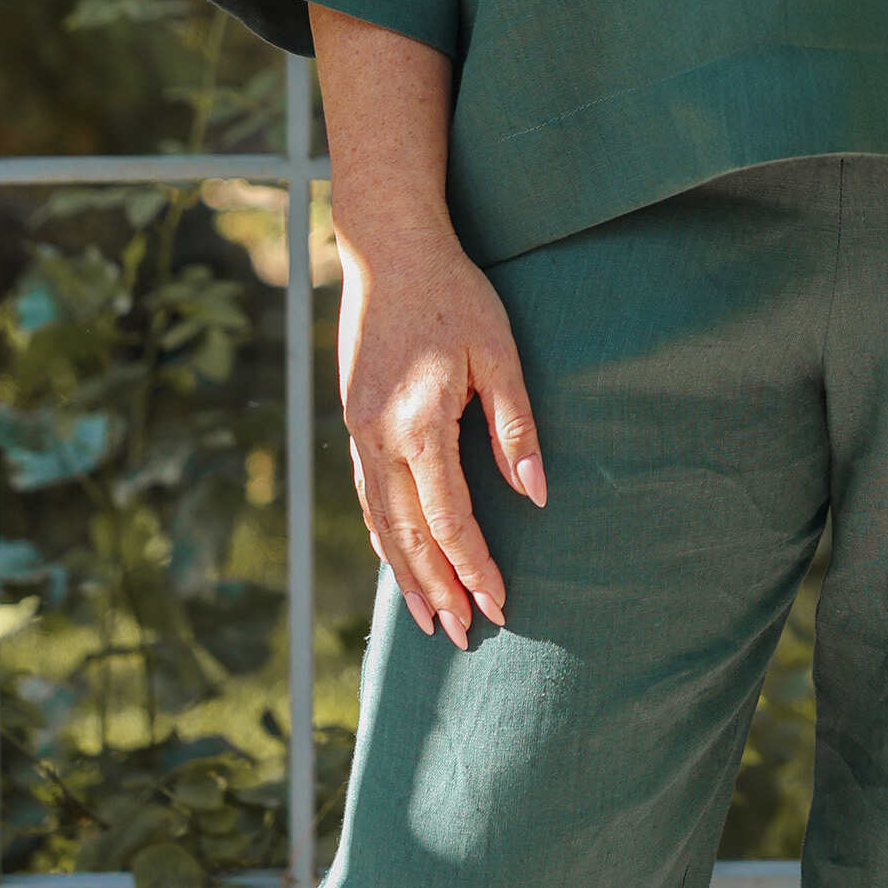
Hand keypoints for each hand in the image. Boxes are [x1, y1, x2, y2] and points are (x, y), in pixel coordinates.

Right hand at [335, 217, 546, 646]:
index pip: (450, 520)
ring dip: (405, 573)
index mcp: (420, 425)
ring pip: (379, 522)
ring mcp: (358, 431)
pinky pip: (366, 495)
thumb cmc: (455, 294)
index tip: (498, 604)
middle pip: (407, 536)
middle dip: (438, 589)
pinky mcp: (353, 420)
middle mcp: (379, 438)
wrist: (390, 250)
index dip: (475, 567)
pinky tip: (397, 556)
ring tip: (428, 617)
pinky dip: (383, 535)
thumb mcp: (498, 353)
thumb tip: (534, 494)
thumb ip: (515, 426)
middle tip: (462, 637)